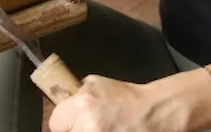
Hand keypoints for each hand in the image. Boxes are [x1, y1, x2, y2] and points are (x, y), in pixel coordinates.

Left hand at [48, 76, 182, 131]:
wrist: (154, 113)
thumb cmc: (128, 99)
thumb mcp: (97, 84)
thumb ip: (77, 94)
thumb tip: (63, 105)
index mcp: (82, 106)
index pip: (55, 123)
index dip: (64, 123)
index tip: (70, 123)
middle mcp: (88, 127)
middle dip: (75, 130)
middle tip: (88, 126)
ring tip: (103, 128)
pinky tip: (111, 131)